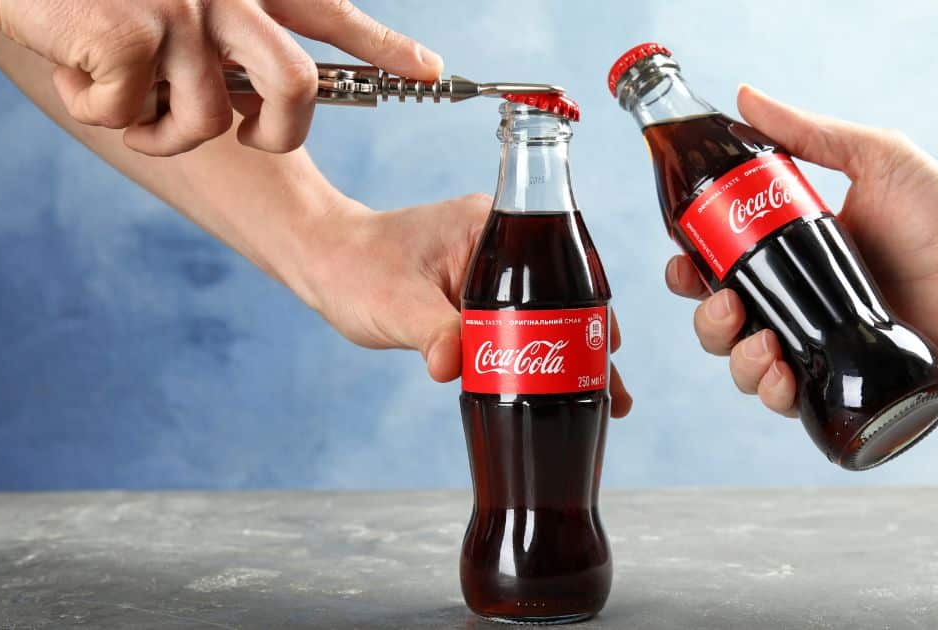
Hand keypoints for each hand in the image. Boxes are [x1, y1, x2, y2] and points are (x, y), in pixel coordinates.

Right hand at [0, 0, 440, 155]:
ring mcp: (181, 10)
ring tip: (120, 90)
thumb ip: (225, 36)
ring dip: (160, 128)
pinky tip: (77, 68)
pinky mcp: (131, 33)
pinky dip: (98, 108)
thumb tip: (251, 102)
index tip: (430, 68)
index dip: (385, 46)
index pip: (333, 15)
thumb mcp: (176, 0)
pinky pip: (133, 116)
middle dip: (277, 134)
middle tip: (241, 132)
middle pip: (296, 90)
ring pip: (210, 119)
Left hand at [302, 194, 632, 417]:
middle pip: (561, 292)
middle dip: (589, 342)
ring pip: (544, 309)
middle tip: (614, 392)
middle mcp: (496, 239)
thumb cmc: (355, 269)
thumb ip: (429, 333)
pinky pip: (519, 317)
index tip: (606, 350)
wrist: (324, 259)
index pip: (557, 266)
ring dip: (568, 350)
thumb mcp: (394, 304)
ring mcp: (489, 264)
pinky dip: (538, 349)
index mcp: (487, 226)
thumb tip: (451, 367)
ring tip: (602, 397)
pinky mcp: (477, 288)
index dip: (587, 311)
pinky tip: (554, 384)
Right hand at [667, 85, 937, 416]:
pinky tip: (784, 377)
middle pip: (722, 322)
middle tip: (731, 308)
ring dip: (738, 362)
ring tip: (767, 347)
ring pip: (747, 367)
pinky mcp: (846, 379)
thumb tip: (744, 97)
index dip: (691, 272)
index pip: (721, 267)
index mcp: (795, 253)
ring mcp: (822, 342)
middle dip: (709, 321)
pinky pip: (792, 398)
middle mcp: (801, 300)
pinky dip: (774, 393)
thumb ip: (807, 132)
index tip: (688, 265)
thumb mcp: (873, 156)